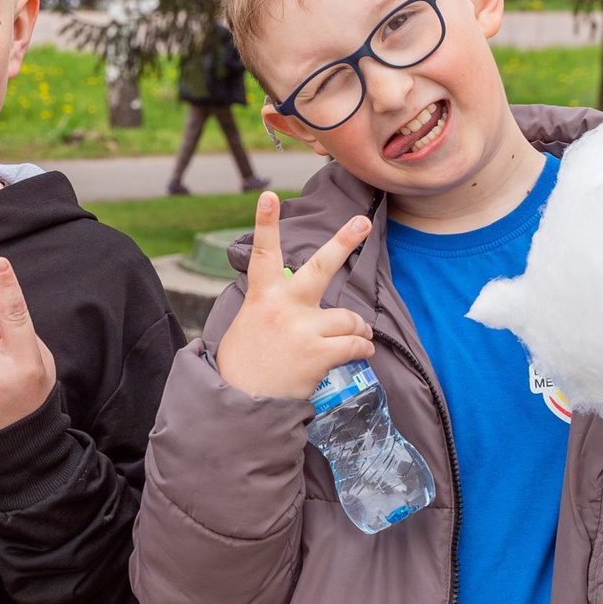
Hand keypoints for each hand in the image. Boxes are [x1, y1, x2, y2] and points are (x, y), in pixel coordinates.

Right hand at [213, 192, 374, 399]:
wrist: (239, 406)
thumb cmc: (245, 366)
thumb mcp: (249, 326)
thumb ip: (274, 308)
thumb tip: (306, 305)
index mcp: (262, 297)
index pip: (263, 253)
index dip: (265, 222)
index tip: (269, 196)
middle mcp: (283, 306)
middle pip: (319, 267)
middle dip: (344, 242)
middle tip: (362, 222)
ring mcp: (302, 328)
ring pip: (348, 318)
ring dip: (357, 329)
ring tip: (355, 337)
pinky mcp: (318, 353)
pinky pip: (355, 343)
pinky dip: (363, 348)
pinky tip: (360, 353)